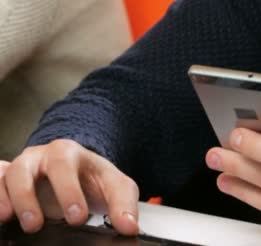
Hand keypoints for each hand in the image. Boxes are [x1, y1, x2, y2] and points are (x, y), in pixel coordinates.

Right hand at [0, 139, 138, 234]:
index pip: (65, 166)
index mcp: (69, 154)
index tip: (77, 218)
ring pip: (6, 176)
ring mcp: (21, 168)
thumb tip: (129, 227)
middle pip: (27, 169)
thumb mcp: (115, 187)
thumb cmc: (94, 179)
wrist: (79, 173)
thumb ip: (124, 204)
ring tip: (15, 222)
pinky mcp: (6, 181)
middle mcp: (40, 158)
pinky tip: (1, 216)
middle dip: (29, 197)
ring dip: (7, 200)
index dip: (68, 191)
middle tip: (37, 225)